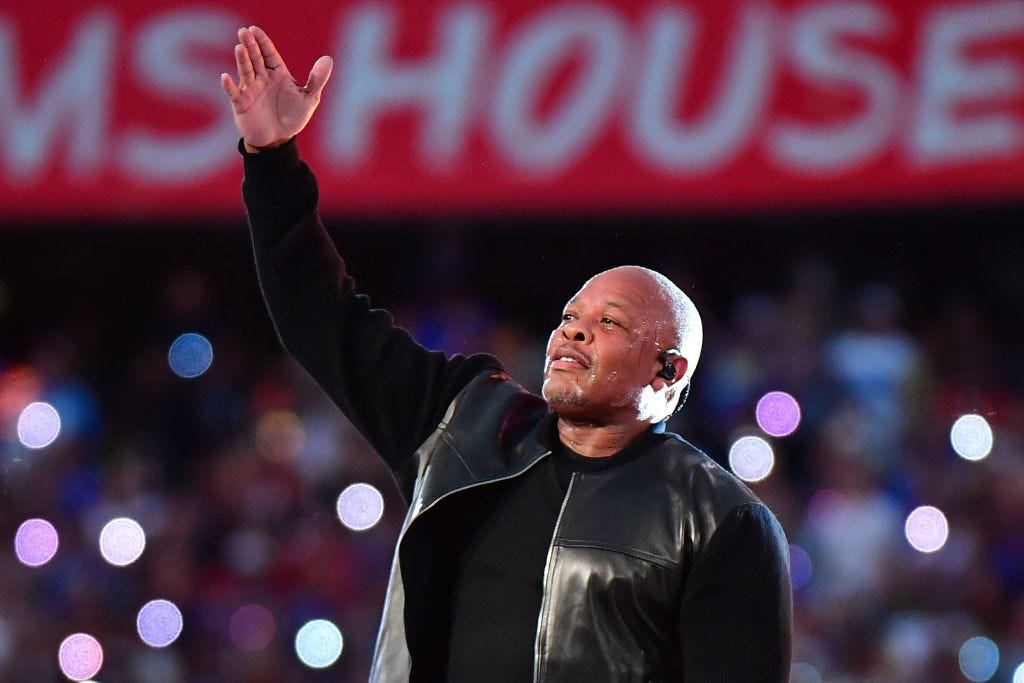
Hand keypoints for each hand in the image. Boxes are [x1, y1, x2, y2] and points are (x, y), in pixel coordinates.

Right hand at [220, 26, 332, 150]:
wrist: (279, 140)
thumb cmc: (292, 117)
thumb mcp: (309, 98)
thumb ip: (317, 80)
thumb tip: (328, 59)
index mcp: (277, 74)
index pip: (269, 54)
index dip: (262, 42)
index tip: (255, 29)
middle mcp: (262, 78)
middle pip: (255, 59)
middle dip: (250, 46)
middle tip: (244, 32)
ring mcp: (250, 90)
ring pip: (246, 72)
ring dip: (242, 60)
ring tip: (239, 48)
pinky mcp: (241, 104)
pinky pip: (234, 94)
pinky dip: (230, 86)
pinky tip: (226, 77)